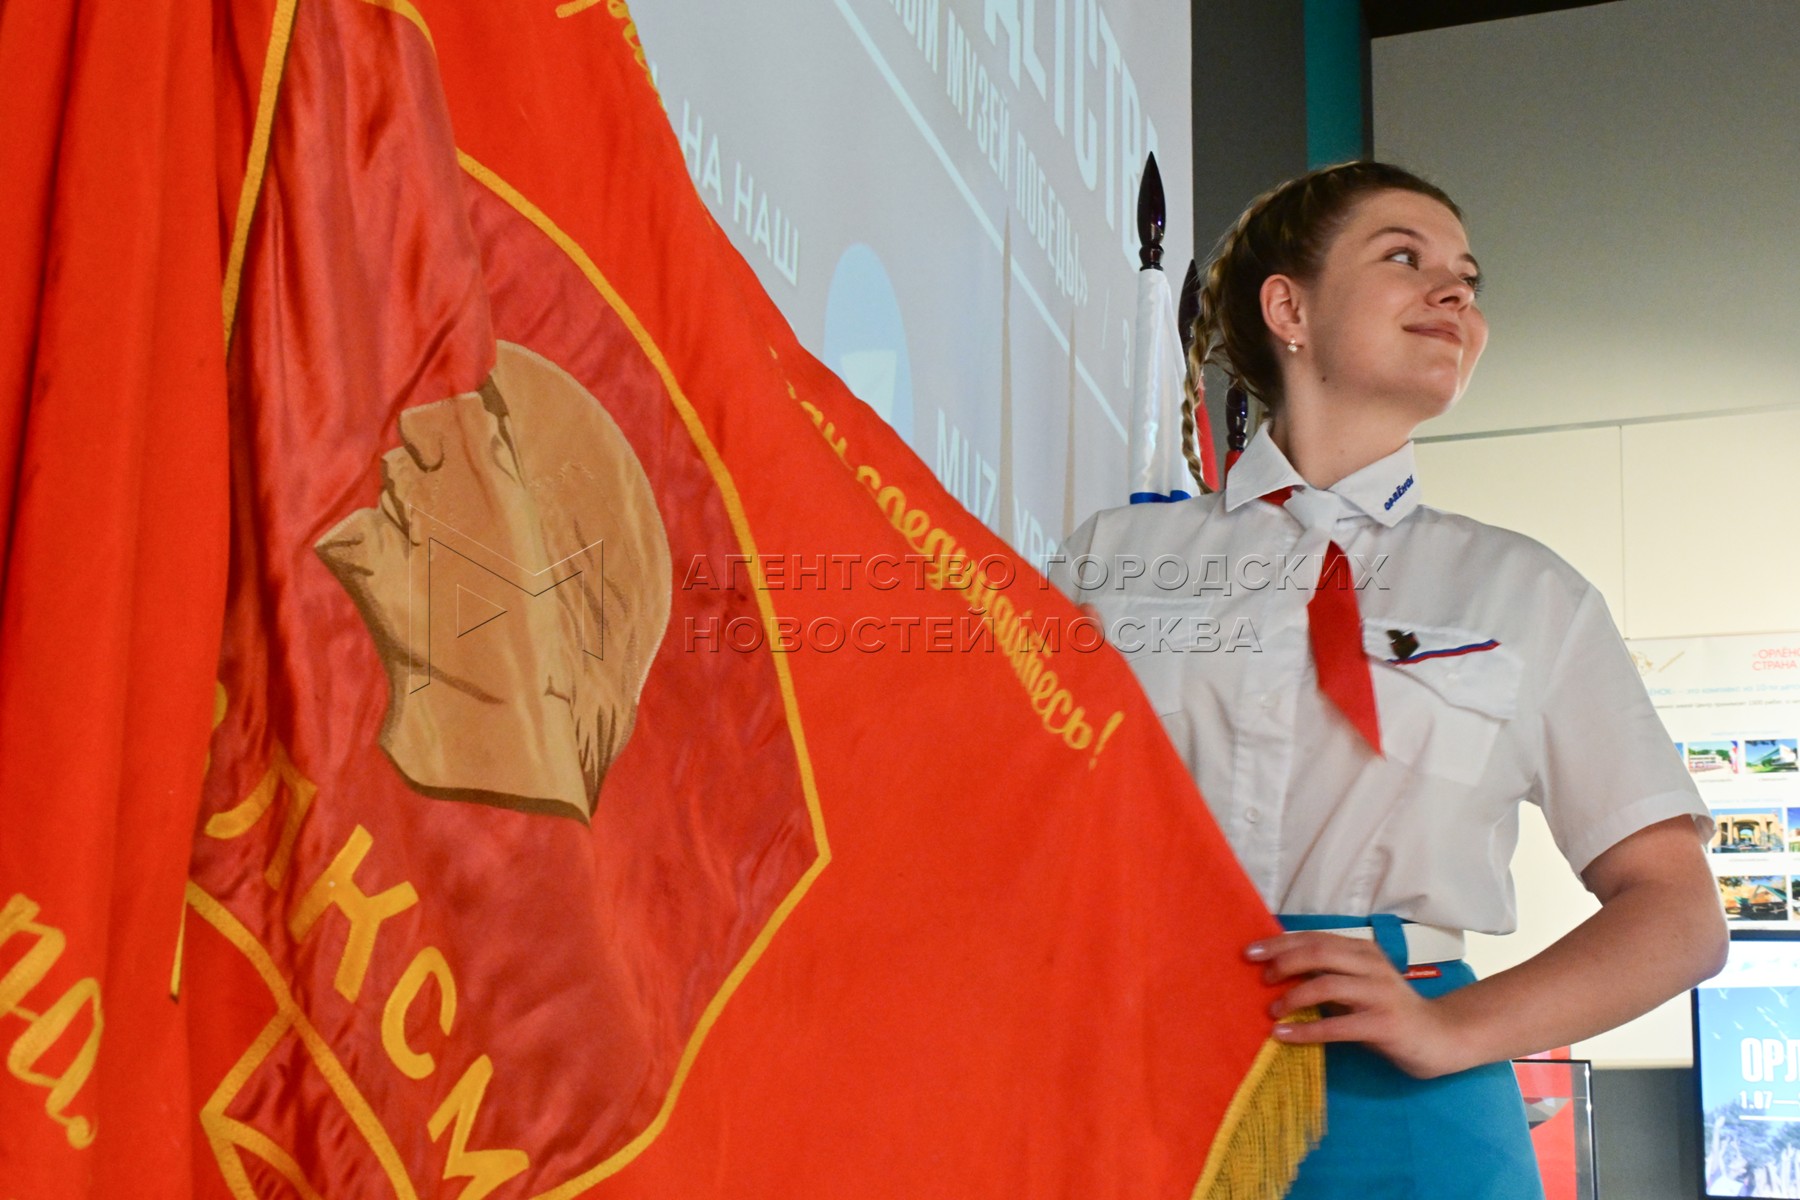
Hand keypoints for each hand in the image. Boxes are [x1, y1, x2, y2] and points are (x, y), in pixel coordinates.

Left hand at [1248, 931, 1465, 1078]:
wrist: (1439, 1037)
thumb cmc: (1387, 1011)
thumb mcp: (1356, 986)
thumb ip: (1327, 976)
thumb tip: (1277, 972)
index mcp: (1361, 951)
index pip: (1314, 938)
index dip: (1279, 942)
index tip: (1250, 951)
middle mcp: (1370, 965)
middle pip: (1318, 953)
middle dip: (1282, 962)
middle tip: (1260, 978)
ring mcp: (1379, 993)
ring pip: (1327, 984)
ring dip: (1293, 996)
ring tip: (1272, 1010)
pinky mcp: (1384, 1024)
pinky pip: (1338, 1026)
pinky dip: (1306, 1030)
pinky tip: (1283, 1036)